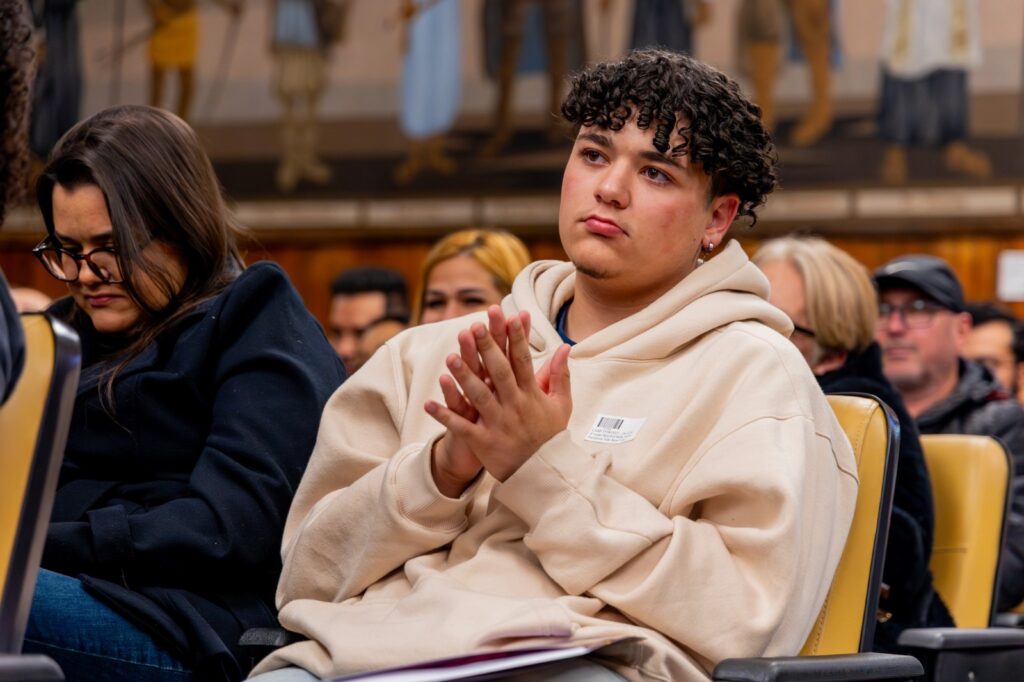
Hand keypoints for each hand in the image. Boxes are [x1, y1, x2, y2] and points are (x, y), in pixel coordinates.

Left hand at [428, 311, 571, 481]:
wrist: (544, 476)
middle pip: (499, 372)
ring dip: (463, 377)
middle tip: (474, 325)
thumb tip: (564, 347)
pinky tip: (428, 403)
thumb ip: (560, 375)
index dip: (516, 337)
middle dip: (487, 348)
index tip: (509, 316)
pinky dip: (444, 416)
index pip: (523, 361)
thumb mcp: (561, 406)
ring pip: (478, 396)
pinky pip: (461, 427)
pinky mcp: (483, 442)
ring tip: (450, 357)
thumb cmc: (550, 437)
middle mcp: (514, 407)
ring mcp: (497, 424)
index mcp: (532, 396)